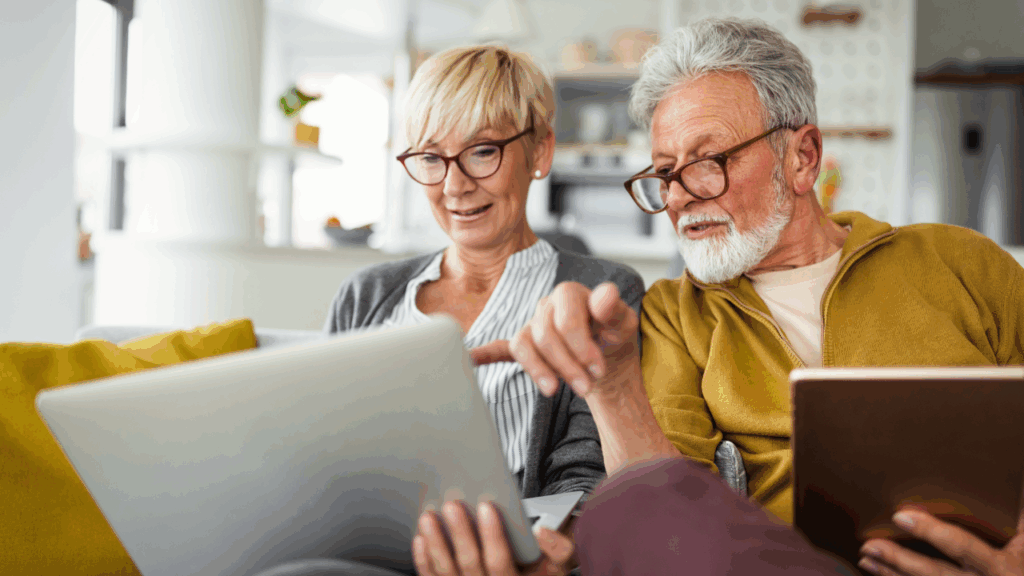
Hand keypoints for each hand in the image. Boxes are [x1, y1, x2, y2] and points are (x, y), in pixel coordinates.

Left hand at [412, 500, 573, 575]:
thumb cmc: (543, 568)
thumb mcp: (560, 563)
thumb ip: (560, 547)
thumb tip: (543, 532)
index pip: (501, 563)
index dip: (492, 536)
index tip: (486, 505)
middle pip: (471, 565)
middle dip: (460, 534)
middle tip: (452, 505)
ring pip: (448, 573)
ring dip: (437, 544)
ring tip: (429, 517)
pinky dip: (425, 561)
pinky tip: (421, 538)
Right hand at [470, 282, 638, 399]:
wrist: (607, 356)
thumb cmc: (614, 336)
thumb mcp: (625, 324)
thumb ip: (615, 309)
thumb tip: (605, 294)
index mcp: (569, 294)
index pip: (565, 320)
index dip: (581, 347)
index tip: (597, 369)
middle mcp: (546, 307)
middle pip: (544, 336)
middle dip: (566, 365)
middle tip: (586, 388)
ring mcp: (532, 326)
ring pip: (523, 345)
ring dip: (539, 370)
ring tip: (554, 390)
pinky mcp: (525, 346)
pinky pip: (500, 348)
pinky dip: (485, 354)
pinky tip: (472, 359)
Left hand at [858, 508, 1023, 575]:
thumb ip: (1019, 518)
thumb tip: (1015, 478)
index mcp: (1001, 566)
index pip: (962, 547)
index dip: (931, 532)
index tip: (900, 516)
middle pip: (935, 573)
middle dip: (900, 560)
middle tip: (870, 545)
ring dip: (891, 573)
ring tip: (865, 558)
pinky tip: (879, 572)